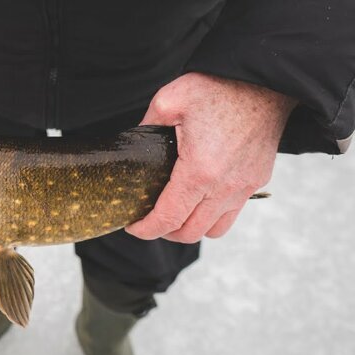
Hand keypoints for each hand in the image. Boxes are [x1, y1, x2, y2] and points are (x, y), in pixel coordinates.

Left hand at [125, 72, 296, 242]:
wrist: (264, 79)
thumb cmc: (216, 88)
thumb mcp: (168, 101)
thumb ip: (144, 128)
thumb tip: (132, 148)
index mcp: (198, 172)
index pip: (168, 220)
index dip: (145, 230)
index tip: (132, 225)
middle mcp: (225, 187)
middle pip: (189, 233)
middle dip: (164, 231)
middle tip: (149, 217)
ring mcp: (244, 186)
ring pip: (213, 230)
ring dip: (190, 226)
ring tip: (175, 211)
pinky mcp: (257, 180)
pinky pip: (232, 213)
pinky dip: (212, 215)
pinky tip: (199, 197)